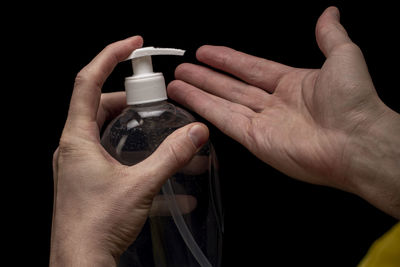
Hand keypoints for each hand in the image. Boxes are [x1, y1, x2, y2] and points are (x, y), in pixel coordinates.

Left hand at [50, 36, 208, 265]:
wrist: (81, 263)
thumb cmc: (97, 225)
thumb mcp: (140, 185)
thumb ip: (171, 156)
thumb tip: (196, 133)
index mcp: (77, 138)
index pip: (88, 81)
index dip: (110, 56)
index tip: (133, 45)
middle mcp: (74, 147)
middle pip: (99, 105)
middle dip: (129, 98)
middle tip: (154, 100)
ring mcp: (80, 164)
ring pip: (106, 130)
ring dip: (132, 127)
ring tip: (159, 131)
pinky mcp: (88, 180)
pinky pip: (110, 155)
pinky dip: (131, 153)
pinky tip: (158, 170)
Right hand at [168, 7, 399, 217]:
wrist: (357, 142)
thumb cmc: (355, 103)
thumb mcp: (344, 57)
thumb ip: (330, 35)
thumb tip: (329, 13)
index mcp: (293, 85)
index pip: (251, 68)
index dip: (227, 59)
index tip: (207, 52)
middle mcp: (275, 104)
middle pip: (232, 86)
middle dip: (206, 76)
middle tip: (185, 69)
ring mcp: (264, 123)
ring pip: (223, 103)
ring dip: (199, 92)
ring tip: (177, 83)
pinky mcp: (255, 140)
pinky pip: (225, 121)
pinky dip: (205, 109)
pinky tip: (188, 99)